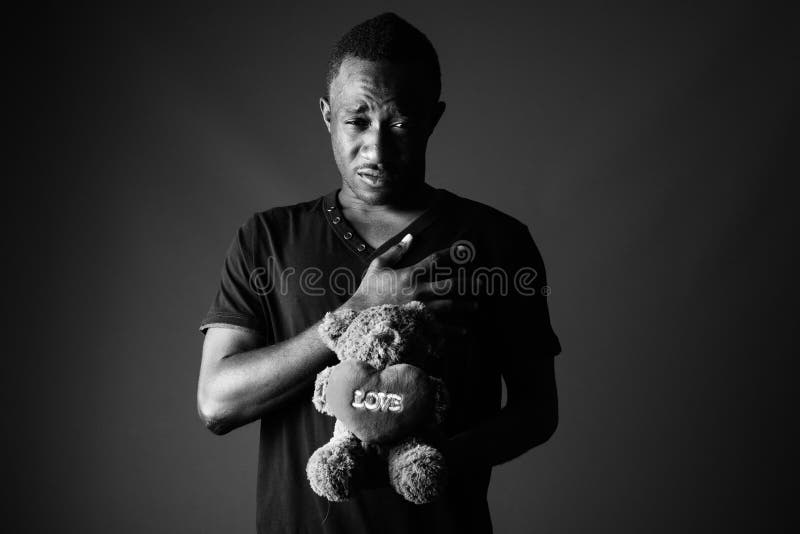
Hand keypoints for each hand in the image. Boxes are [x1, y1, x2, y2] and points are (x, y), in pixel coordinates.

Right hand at [344, 234, 479, 336]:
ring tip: (475, 306)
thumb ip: (396, 251)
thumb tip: (411, 237)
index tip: (464, 250)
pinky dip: (453, 331)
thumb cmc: (367, 291)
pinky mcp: (417, 326)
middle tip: (482, 281)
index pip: (435, 260)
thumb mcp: (377, 266)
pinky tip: (463, 331)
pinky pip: (439, 328)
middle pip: (450, 285)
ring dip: (464, 306)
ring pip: (448, 307)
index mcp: (409, 275)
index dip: (452, 253)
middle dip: (467, 282)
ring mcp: (418, 310)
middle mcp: (418, 291)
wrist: (358, 318)